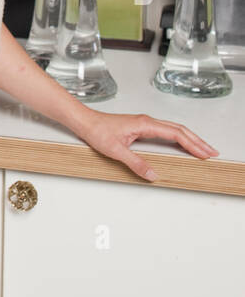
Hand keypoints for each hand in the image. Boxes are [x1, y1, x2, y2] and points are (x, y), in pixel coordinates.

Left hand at [77, 111, 218, 181]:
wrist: (85, 121)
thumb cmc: (97, 131)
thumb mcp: (116, 151)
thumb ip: (136, 163)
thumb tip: (153, 175)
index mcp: (145, 124)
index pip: (176, 133)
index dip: (193, 144)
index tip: (205, 153)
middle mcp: (147, 121)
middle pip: (179, 129)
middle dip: (197, 141)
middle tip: (212, 153)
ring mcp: (145, 123)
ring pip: (174, 129)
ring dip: (190, 138)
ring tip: (203, 149)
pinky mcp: (141, 127)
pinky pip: (166, 131)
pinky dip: (178, 137)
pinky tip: (182, 144)